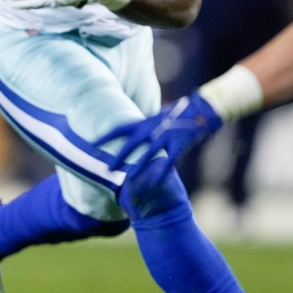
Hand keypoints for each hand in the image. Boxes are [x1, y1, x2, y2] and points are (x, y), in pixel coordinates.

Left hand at [94, 93, 223, 185]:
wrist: (201, 110)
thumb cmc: (176, 115)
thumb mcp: (155, 118)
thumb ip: (143, 128)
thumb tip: (129, 136)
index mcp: (144, 122)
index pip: (120, 128)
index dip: (105, 136)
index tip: (92, 143)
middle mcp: (152, 129)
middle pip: (132, 144)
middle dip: (119, 157)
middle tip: (106, 169)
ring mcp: (166, 136)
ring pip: (149, 154)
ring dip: (138, 168)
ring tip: (128, 180)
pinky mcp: (179, 144)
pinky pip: (169, 161)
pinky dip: (162, 172)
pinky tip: (156, 183)